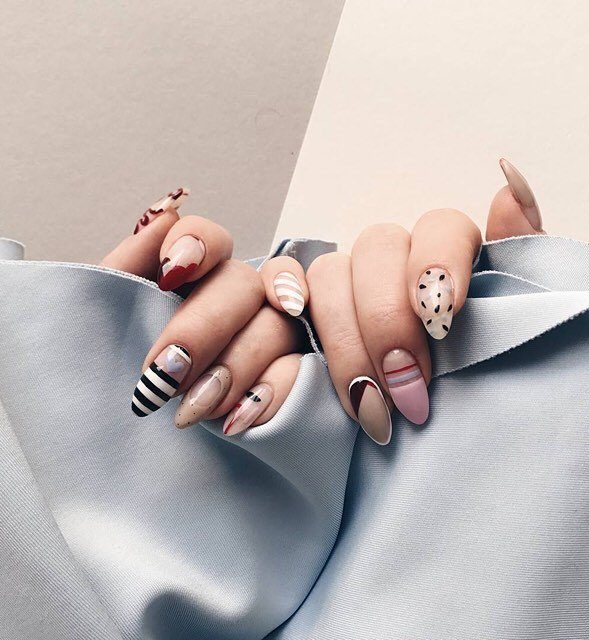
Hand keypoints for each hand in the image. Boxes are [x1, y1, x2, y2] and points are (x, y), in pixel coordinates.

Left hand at [100, 189, 308, 433]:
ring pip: (278, 327)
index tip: (171, 274)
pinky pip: (301, 371)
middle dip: (206, 327)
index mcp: (194, 280)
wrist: (134, 442)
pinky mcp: (295, 374)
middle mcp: (239, 299)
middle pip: (244, 284)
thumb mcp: (108, 322)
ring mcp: (273, 335)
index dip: (198, 246)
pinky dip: (271, 393)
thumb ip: (128, 266)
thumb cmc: (122, 376)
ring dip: (236, 366)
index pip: (211, 238)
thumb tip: (166, 212)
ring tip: (192, 410)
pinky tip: (238, 420)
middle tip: (165, 373)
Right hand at [275, 158, 542, 444]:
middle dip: (387, 318)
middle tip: (408, 389)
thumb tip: (509, 184)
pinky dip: (282, 290)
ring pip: (329, 271)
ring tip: (367, 404)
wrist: (433, 424)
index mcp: (449, 257)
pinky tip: (292, 316)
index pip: (440, 226)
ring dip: (344, 335)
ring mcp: (348, 282)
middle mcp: (395, 260)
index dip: (436, 263)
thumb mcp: (516, 320)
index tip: (443, 320)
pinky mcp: (307, 308)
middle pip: (378, 248)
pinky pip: (280, 278)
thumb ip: (523, 259)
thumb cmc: (484, 371)